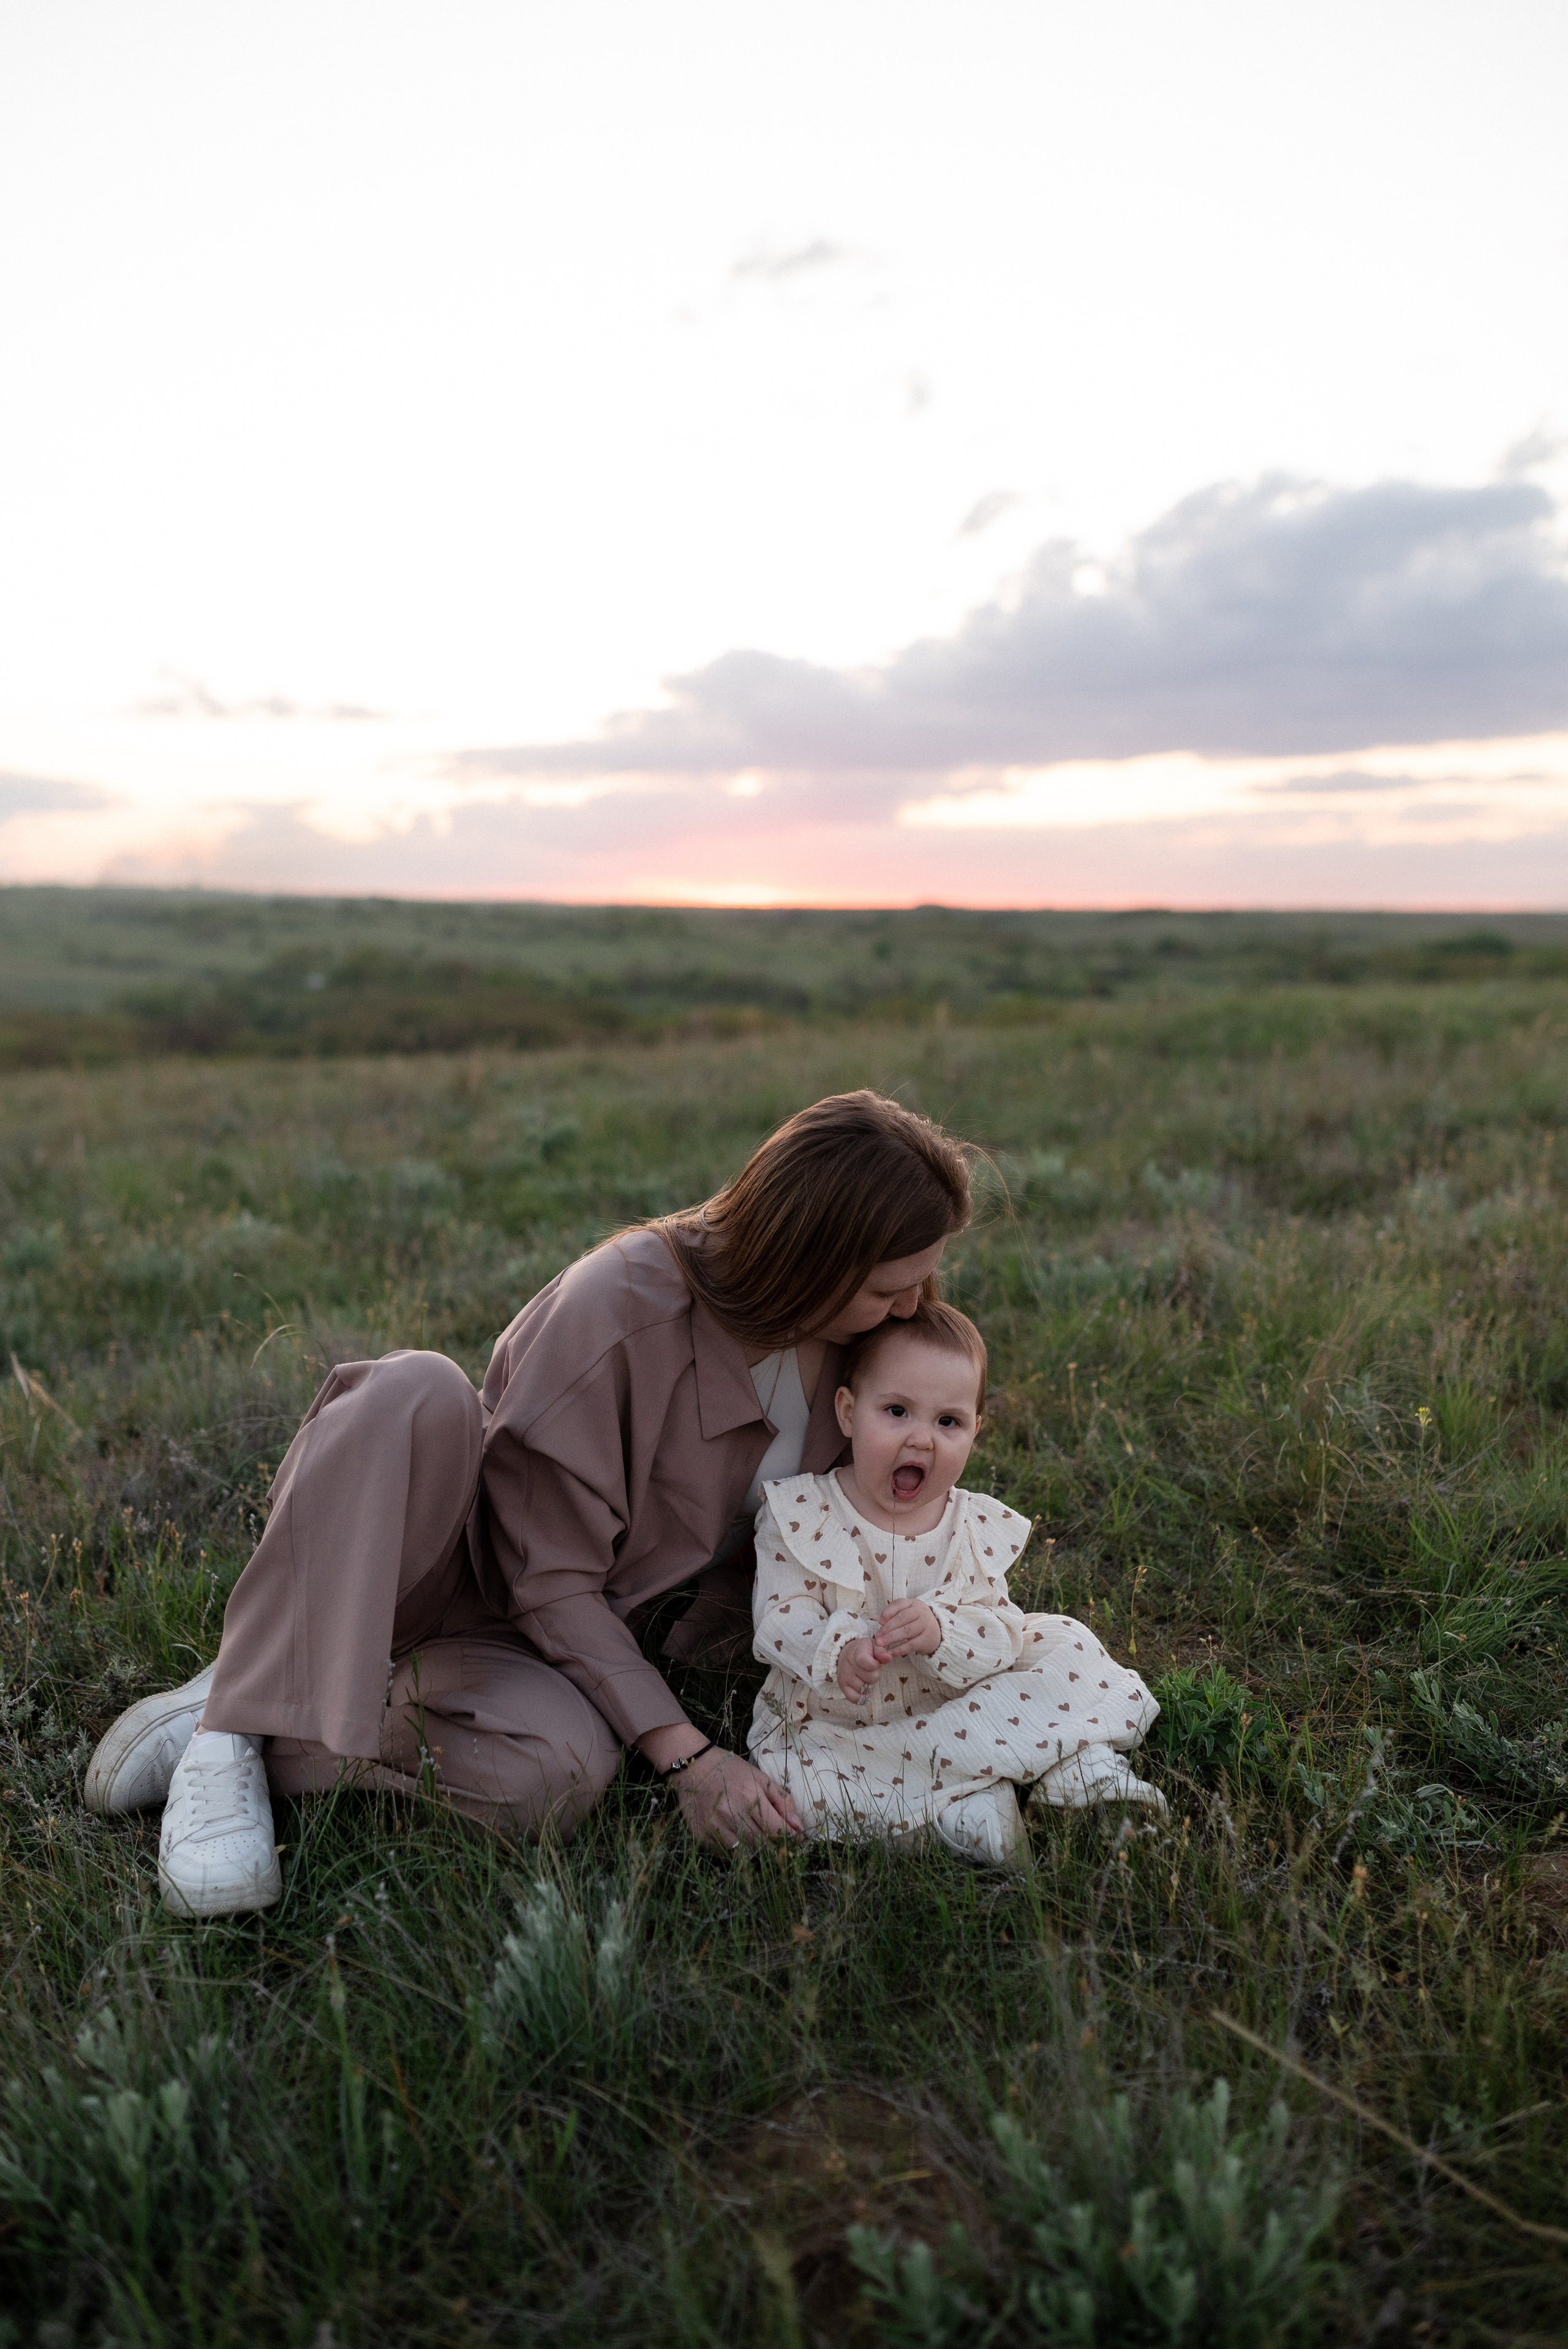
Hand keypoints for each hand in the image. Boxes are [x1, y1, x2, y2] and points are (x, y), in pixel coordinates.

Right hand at [672, 1747, 803, 1849]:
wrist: (694, 1767)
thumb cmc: (732, 1771)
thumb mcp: (761, 1778)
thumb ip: (782, 1801)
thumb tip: (797, 1826)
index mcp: (750, 1797)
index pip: (778, 1830)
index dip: (791, 1838)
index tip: (796, 1839)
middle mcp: (732, 1814)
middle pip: (763, 1845)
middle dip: (774, 1846)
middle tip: (777, 1841)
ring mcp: (715, 1827)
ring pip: (744, 1854)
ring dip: (754, 1850)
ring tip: (755, 1838)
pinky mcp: (701, 1836)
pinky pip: (725, 1854)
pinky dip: (734, 1851)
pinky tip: (736, 1838)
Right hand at [836, 1636, 882, 1702]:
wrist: (845, 1652)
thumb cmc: (863, 1650)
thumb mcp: (873, 1646)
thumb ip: (881, 1652)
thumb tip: (888, 1658)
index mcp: (857, 1653)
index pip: (869, 1664)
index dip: (876, 1665)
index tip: (875, 1662)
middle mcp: (848, 1665)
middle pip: (871, 1678)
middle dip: (875, 1674)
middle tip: (871, 1669)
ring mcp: (844, 1677)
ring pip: (865, 1689)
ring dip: (868, 1685)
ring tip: (865, 1676)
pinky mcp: (842, 1686)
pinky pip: (855, 1698)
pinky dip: (861, 1696)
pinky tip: (863, 1688)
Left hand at [873, 1600, 941, 1659]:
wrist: (936, 1632)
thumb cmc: (916, 1621)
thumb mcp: (908, 1612)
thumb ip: (895, 1614)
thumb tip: (881, 1622)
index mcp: (914, 1603)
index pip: (899, 1604)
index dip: (888, 1612)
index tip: (879, 1622)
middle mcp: (921, 1612)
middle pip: (902, 1618)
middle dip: (887, 1627)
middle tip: (877, 1636)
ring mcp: (926, 1625)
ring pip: (906, 1631)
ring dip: (891, 1638)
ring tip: (880, 1644)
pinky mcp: (927, 1640)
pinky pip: (911, 1645)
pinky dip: (899, 1650)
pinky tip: (890, 1653)